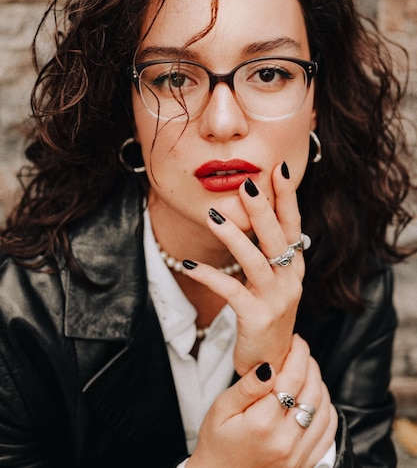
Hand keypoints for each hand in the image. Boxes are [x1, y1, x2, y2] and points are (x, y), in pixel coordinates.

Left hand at [183, 162, 304, 374]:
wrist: (272, 361)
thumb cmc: (268, 312)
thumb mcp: (273, 277)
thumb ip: (268, 248)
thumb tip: (257, 209)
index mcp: (295, 264)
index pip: (292, 224)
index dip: (288, 197)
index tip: (279, 168)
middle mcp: (291, 279)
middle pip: (278, 237)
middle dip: (264, 209)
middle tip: (248, 183)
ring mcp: (276, 299)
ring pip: (256, 260)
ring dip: (234, 237)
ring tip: (213, 216)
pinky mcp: (257, 317)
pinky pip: (231, 291)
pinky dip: (209, 276)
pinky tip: (188, 265)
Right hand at [188, 335, 337, 467]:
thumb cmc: (217, 445)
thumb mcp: (221, 409)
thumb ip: (247, 387)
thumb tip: (268, 366)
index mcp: (263, 423)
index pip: (293, 377)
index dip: (298, 353)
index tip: (295, 341)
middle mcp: (286, 440)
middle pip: (313, 390)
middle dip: (310, 363)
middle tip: (300, 351)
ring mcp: (299, 454)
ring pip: (324, 409)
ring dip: (319, 383)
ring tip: (306, 370)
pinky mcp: (305, 462)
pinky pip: (328, 432)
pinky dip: (327, 409)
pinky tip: (315, 397)